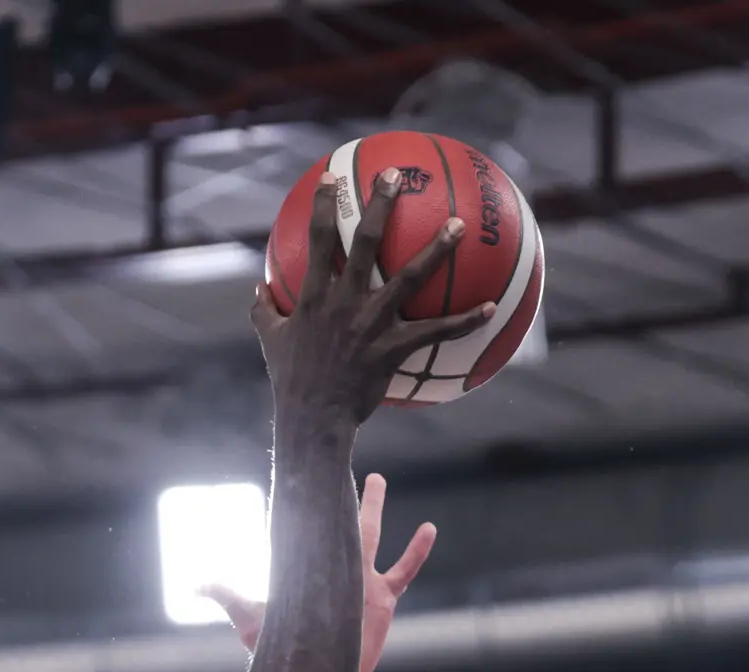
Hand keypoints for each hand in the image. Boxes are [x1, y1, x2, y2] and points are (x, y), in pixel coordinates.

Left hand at [202, 473, 434, 671]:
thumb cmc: (282, 650)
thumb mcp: (249, 619)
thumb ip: (226, 597)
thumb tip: (196, 583)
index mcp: (308, 566)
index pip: (307, 526)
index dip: (307, 502)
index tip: (306, 472)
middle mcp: (334, 567)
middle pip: (340, 521)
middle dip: (342, 495)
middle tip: (344, 467)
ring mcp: (361, 580)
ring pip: (370, 534)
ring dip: (374, 508)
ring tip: (378, 481)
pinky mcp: (382, 599)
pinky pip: (405, 570)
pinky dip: (418, 550)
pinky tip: (430, 529)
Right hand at [252, 171, 493, 429]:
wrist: (313, 418)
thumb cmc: (291, 380)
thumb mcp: (269, 340)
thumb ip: (263, 309)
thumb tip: (257, 287)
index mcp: (314, 296)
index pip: (318, 239)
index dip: (323, 205)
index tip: (331, 177)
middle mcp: (344, 301)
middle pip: (364, 242)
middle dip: (380, 205)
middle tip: (396, 176)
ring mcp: (371, 323)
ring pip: (409, 277)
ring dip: (436, 248)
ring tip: (458, 224)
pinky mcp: (393, 348)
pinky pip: (435, 331)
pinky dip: (465, 320)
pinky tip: (491, 307)